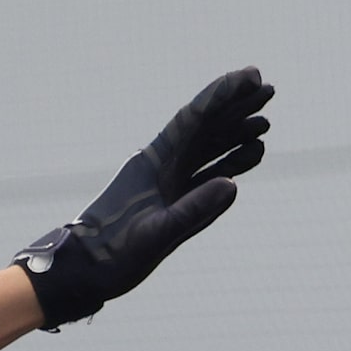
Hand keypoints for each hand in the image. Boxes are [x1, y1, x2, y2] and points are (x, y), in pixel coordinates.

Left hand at [17, 68, 273, 326]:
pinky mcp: (172, 202)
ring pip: (208, 150)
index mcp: (153, 162)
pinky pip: (206, 176)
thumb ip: (192, 211)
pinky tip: (251, 156)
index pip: (194, 119)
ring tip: (265, 122)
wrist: (83, 273)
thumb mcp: (154, 236)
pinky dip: (229, 164)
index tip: (252, 77)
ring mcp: (167, 183)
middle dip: (235, 107)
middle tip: (267, 88)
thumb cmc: (111, 254)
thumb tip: (232, 185)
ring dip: (236, 134)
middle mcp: (162, 165)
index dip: (223, 95)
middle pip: (204, 128)